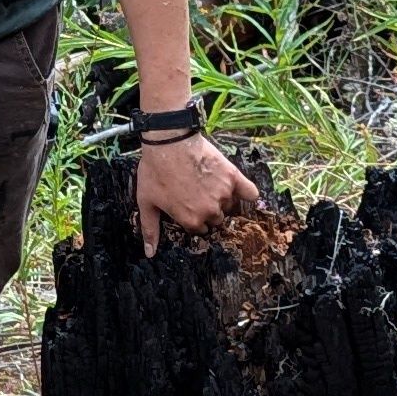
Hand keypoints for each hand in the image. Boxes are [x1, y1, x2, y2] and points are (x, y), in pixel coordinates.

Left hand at [132, 127, 255, 248]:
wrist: (168, 142)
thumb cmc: (155, 172)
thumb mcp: (147, 202)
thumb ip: (150, 229)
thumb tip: (150, 253)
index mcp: (191, 220)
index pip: (200, 229)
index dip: (193, 218)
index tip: (189, 207)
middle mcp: (210, 211)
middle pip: (216, 219)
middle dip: (208, 210)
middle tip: (197, 194)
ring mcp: (223, 194)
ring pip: (229, 205)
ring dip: (222, 199)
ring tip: (209, 184)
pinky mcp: (232, 177)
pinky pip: (250, 192)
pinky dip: (249, 193)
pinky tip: (243, 191)